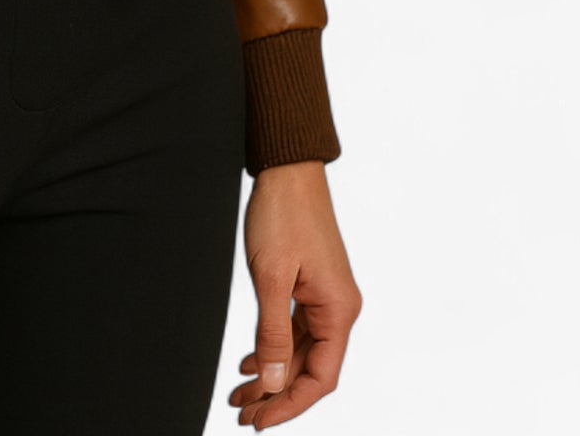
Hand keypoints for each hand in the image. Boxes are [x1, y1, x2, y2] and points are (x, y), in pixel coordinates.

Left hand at [228, 159, 361, 426]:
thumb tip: (274, 384)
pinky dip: (273, 348)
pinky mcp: (311, 285)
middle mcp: (339, 308)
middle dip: (276, 394)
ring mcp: (326, 297)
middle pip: (310, 368)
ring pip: (300, 351)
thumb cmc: (282, 215)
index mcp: (339, 310)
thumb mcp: (272, 278)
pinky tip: (250, 362)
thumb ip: (274, 334)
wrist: (287, 168)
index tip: (259, 421)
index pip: (320, 378)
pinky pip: (295, 329)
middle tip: (241, 413)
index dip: (290, 405)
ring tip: (239, 394)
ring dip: (272, 374)